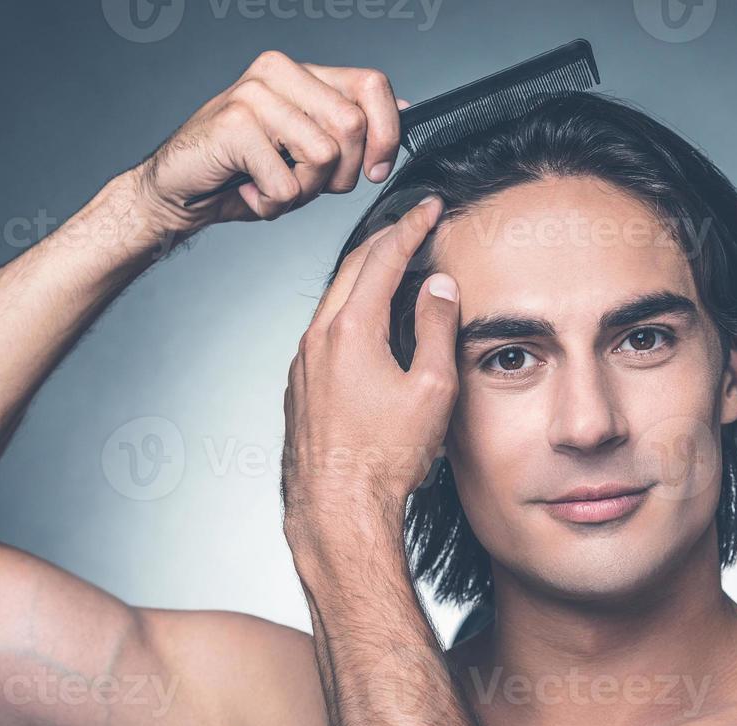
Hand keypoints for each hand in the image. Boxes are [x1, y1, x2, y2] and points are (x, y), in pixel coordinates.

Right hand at [129, 50, 409, 234]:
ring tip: (273, 187)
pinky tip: (250, 192)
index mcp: (302, 72)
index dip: (386, 133)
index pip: (372, 85)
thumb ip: (350, 129)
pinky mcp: (235, 125)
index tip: (375, 170)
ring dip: (303, 193)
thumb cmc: (244, 171)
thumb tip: (405, 112)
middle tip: (304, 184)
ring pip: (323, 157)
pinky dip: (273, 206)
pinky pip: (287, 184)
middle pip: (351, 128)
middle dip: (338, 175)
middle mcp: (278, 72)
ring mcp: (254, 94)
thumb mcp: (308, 149)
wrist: (180, 190)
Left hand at [280, 194, 457, 550]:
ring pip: (334, 300)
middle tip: (413, 226)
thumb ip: (435, 327)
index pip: (383, 257)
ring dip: (365, 277)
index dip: (411, 227)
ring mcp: (303, 363)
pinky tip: (370, 325)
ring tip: (395, 268)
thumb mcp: (431, 388)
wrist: (336, 507)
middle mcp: (318, 338)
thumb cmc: (385, 457)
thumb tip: (437, 286)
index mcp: (350, 329)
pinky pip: (325, 332)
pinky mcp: (300, 387)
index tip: (430, 208)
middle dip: (385, 241)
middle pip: (350, 268)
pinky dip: (350, 311)